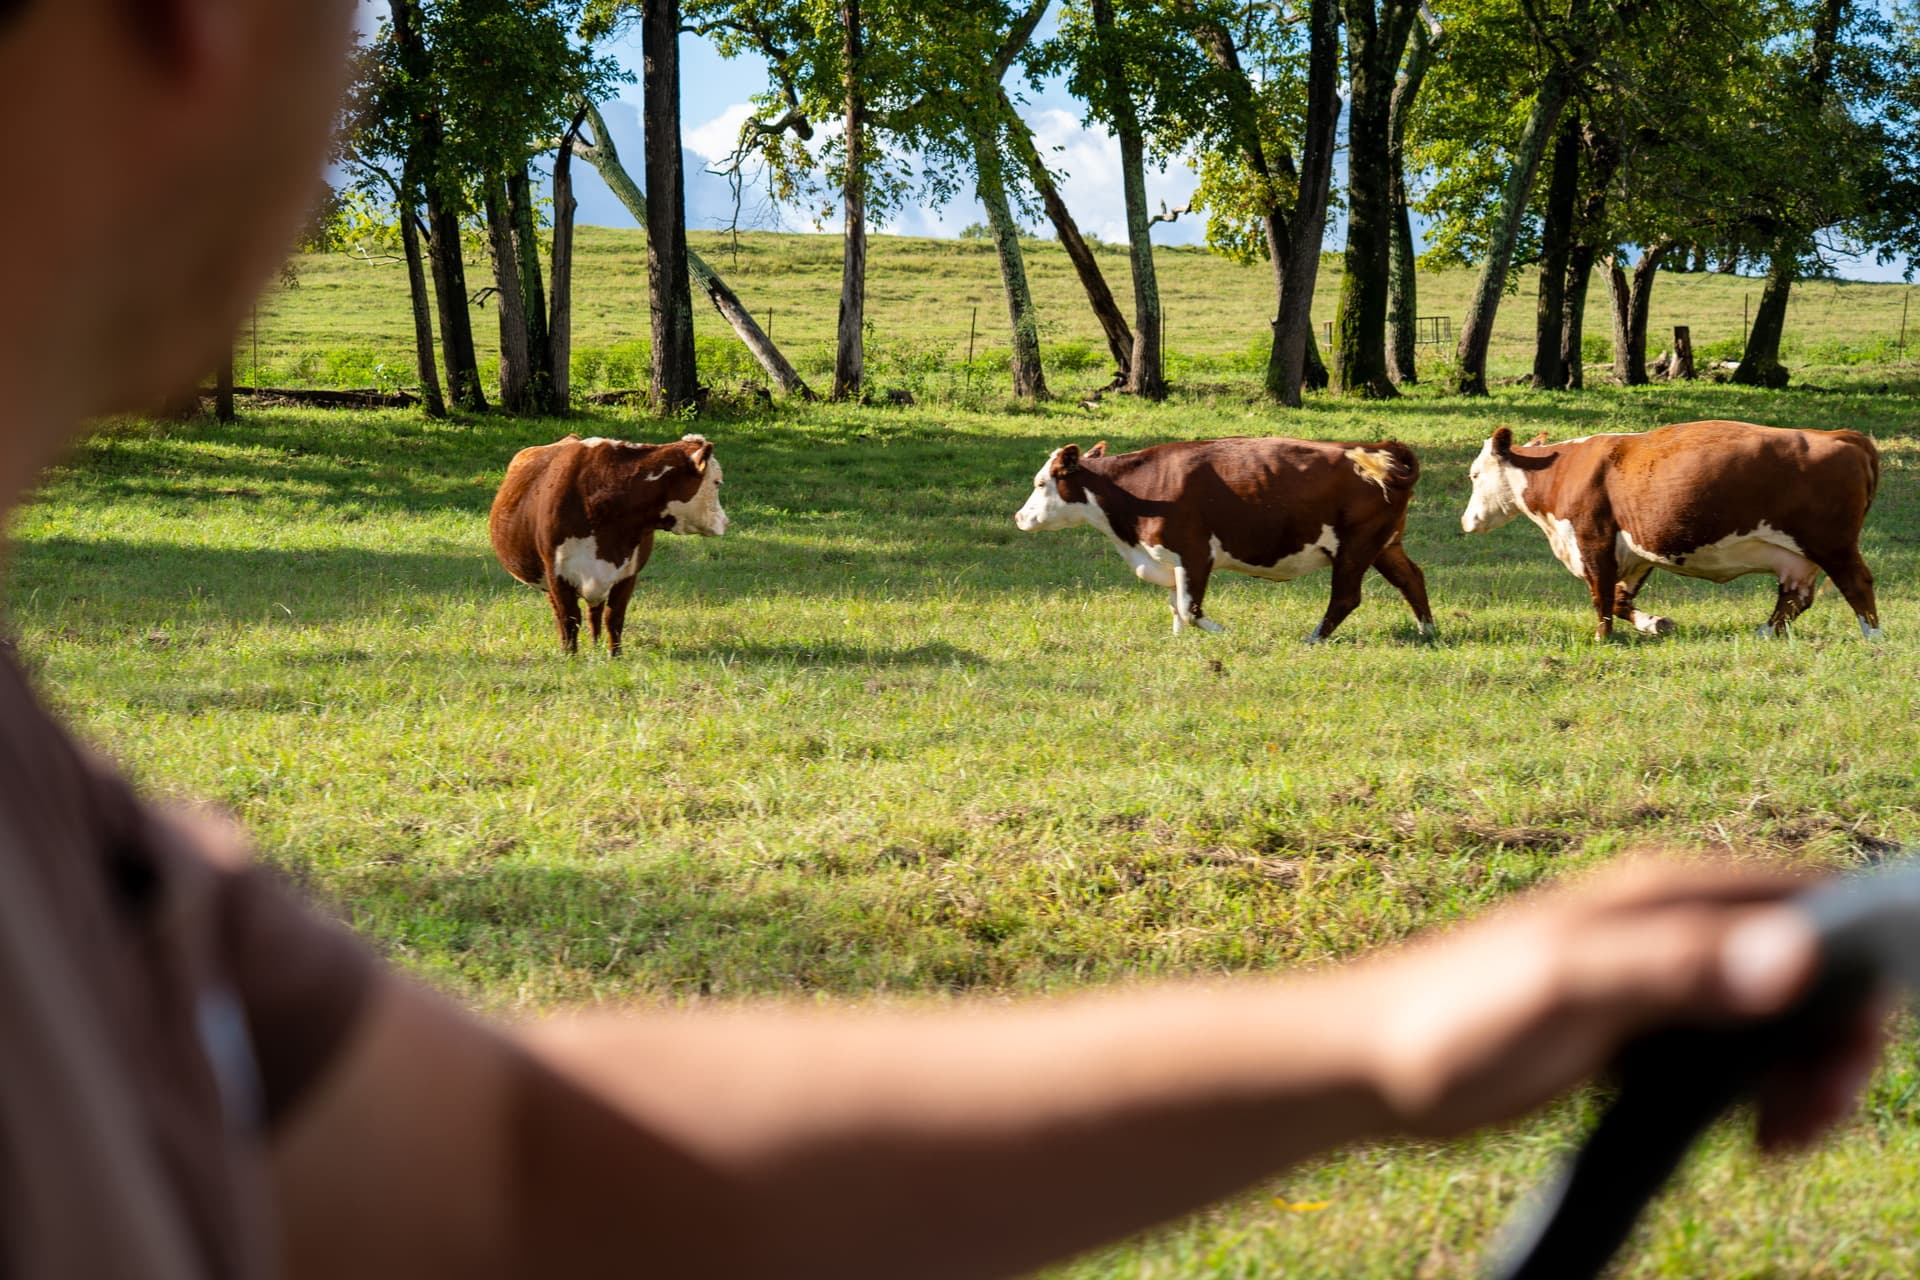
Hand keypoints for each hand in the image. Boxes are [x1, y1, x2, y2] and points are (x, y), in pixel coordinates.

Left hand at [1358, 858, 1886, 1144]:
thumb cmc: (1454, 1018)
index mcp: (1660, 894)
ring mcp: (1650, 981)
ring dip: (1800, 1075)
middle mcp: (1664, 926)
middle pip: (1803, 967)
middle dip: (1832, 1038)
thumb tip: (1793, 954)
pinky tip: (1749, 1141)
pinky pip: (1729, 1057)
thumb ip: (1675, 968)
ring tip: (1778, 1139)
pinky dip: (1757, 1096)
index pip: (1808, 900)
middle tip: (1806, 1114)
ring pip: (1771, 1018)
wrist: (1370, 1066)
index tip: (1845, 1047)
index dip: (1853, 966)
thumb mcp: (1568, 989)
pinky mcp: (1631, 1034)